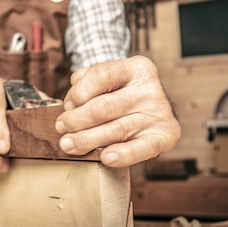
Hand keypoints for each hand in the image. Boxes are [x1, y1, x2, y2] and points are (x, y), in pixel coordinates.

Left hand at [55, 55, 180, 166]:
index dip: (78, 92)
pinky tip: (106, 158)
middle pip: (104, 106)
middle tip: (61, 128)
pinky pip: (143, 148)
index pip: (101, 75)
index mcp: (136, 68)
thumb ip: (85, 83)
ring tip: (68, 144)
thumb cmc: (121, 93)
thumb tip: (71, 105)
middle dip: (76, 120)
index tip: (67, 105)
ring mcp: (159, 113)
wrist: (153, 109)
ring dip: (87, 140)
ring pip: (116, 129)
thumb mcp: (106, 78)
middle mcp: (151, 89)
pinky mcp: (166, 136)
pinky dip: (123, 155)